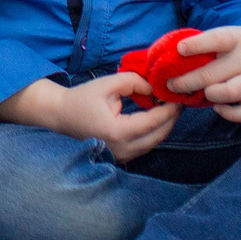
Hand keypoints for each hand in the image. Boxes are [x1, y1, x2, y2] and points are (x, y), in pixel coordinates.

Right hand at [52, 72, 179, 161]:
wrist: (61, 116)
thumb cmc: (82, 98)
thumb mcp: (107, 84)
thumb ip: (133, 82)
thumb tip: (154, 89)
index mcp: (118, 131)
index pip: (153, 122)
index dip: (169, 110)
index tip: (179, 98)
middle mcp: (122, 148)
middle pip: (158, 136)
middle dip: (171, 119)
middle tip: (178, 102)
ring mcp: (122, 156)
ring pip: (153, 143)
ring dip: (164, 126)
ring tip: (169, 108)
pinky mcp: (121, 157)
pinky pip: (144, 145)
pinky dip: (154, 133)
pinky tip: (156, 118)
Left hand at [166, 25, 240, 122]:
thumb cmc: (240, 45)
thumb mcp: (228, 35)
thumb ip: (206, 43)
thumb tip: (172, 54)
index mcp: (237, 39)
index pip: (217, 40)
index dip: (197, 45)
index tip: (179, 49)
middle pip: (213, 73)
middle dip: (187, 81)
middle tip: (171, 85)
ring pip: (230, 93)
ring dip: (209, 95)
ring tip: (198, 94)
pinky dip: (229, 114)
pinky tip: (217, 107)